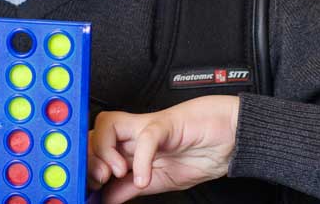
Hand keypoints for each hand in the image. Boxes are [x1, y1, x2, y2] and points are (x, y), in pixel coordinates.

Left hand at [88, 95, 240, 202]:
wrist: (232, 136)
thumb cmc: (201, 150)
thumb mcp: (161, 180)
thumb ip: (132, 188)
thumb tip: (107, 199)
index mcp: (131, 146)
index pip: (95, 147)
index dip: (87, 166)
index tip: (88, 189)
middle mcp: (135, 133)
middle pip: (93, 133)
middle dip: (89, 156)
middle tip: (98, 180)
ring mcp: (148, 126)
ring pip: (109, 124)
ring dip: (105, 151)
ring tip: (117, 173)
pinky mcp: (167, 124)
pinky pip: (147, 136)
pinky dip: (141, 159)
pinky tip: (142, 177)